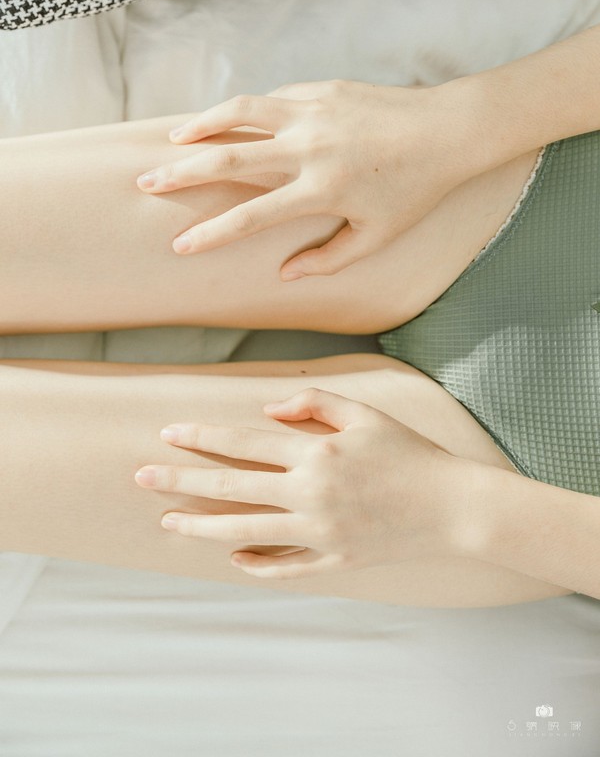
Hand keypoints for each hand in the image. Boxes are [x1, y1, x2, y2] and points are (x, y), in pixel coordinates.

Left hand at [134, 388, 476, 578]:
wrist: (454, 507)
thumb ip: (314, 403)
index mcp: (317, 454)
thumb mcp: (366, 413)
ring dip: (202, 528)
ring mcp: (320, 535)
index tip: (168, 434)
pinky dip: (257, 566)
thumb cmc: (409, 454)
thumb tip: (267, 411)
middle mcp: (311, 496)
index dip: (203, 438)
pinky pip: (286, 569)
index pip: (245, 445)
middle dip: (182, 481)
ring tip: (167, 523)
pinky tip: (233, 559)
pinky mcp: (335, 563)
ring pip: (247, 533)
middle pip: (232, 489)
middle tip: (142, 477)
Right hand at [136, 78, 487, 277]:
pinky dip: (246, 111)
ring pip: (241, 113)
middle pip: (228, 159)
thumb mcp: (377, 236)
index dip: (210, 234)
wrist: (448, 131)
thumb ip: (328, 259)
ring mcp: (312, 112)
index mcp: (320, 190)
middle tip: (147, 182)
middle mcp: (308, 148)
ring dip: (202, 125)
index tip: (179, 245)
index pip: (251, 216)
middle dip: (181, 172)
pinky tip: (231, 120)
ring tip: (174, 139)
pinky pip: (272, 99)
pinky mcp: (321, 89)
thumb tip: (284, 275)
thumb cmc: (416, 191)